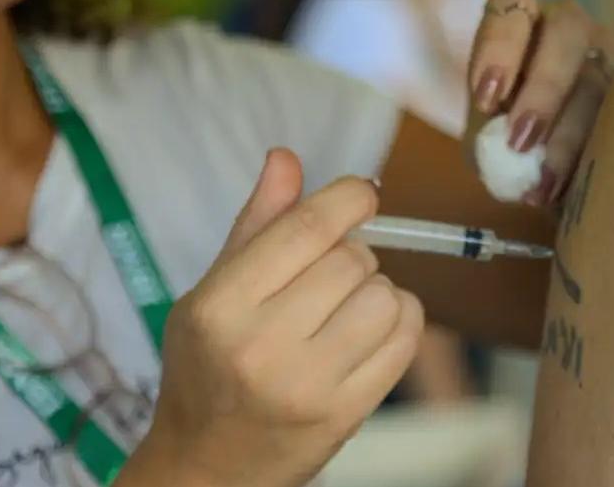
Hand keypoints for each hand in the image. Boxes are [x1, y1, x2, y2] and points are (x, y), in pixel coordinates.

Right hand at [123, 149, 424, 486]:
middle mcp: (262, 345)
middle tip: (332, 274)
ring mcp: (309, 384)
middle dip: (353, 254)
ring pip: (385, 296)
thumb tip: (287, 157)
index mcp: (221, 306)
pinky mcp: (347, 413)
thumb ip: (256, 226)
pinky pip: (406, 339)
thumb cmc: (207, 370)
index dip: (346, 199)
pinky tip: (374, 328)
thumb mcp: (212, 294)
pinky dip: (402, 321)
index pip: (304, 229)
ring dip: (378, 291)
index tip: (362, 194)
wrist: (208, 467)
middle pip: (351, 260)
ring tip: (348, 307)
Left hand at [466, 0, 613, 207]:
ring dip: (569, 135)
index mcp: (522, 23)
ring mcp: (609, 58)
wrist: (541, 170)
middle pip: (568, 29)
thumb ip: (488, 136)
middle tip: (521, 142)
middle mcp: (570, 30)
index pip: (512, 6)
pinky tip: (567, 191)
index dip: (499, 48)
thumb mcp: (484, 136)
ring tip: (542, 185)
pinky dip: (590, 156)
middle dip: (544, 86)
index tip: (487, 100)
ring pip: (599, 79)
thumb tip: (513, 153)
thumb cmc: (503, 140)